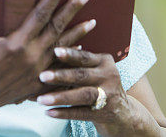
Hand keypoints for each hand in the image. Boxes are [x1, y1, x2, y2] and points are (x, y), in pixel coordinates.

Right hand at [0, 0, 95, 120]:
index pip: (41, 13)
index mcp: (17, 43)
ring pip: (63, 48)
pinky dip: (70, 58)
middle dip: (73, 8)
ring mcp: (37, 72)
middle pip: (58, 27)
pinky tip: (81, 50)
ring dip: (78, 33)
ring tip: (94, 21)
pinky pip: (59, 69)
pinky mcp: (36, 84)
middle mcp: (31, 56)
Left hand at [34, 47, 156, 136]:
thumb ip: (77, 63)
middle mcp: (109, 76)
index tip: (54, 51)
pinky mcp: (104, 113)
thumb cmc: (99, 85)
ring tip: (41, 99)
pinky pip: (81, 113)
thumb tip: (45, 55)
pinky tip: (49, 112)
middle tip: (42, 76)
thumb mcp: (95, 70)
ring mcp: (108, 96)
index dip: (70, 54)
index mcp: (104, 61)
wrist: (123, 112)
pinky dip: (64, 113)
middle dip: (61, 75)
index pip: (85, 57)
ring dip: (60, 97)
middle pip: (83, 75)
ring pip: (83, 95)